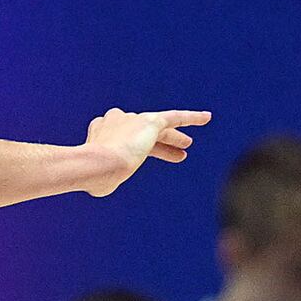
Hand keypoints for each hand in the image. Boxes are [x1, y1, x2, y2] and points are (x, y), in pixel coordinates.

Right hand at [80, 108, 209, 198]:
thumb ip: (103, 179)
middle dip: (157, 141)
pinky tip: (206, 118)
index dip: (135, 150)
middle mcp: (115, 120)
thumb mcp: (97, 180)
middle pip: (140, 132)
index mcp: (99, 132)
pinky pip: (175, 117)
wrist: (97, 164)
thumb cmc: (94, 176)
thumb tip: (102, 184)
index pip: (123, 139)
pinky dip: (191, 117)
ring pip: (159, 128)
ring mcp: (133, 119)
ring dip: (173, 137)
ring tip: (187, 144)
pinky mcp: (150, 121)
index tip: (137, 161)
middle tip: (172, 150)